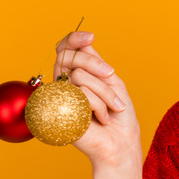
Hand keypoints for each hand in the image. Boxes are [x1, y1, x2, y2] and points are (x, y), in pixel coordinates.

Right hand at [54, 31, 142, 169]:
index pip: (64, 49)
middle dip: (95, 64)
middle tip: (111, 74)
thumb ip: (95, 63)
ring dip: (105, 92)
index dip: (73, 39)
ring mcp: (58, 98)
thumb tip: (85, 42)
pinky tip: (102, 118)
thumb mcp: (111, 81)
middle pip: (69, 57)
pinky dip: (99, 105)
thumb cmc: (117, 113)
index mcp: (74, 74)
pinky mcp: (58, 112)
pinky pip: (82, 94)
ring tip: (112, 107)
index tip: (91, 36)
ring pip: (80, 76)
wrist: (120, 141)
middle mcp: (62, 84)